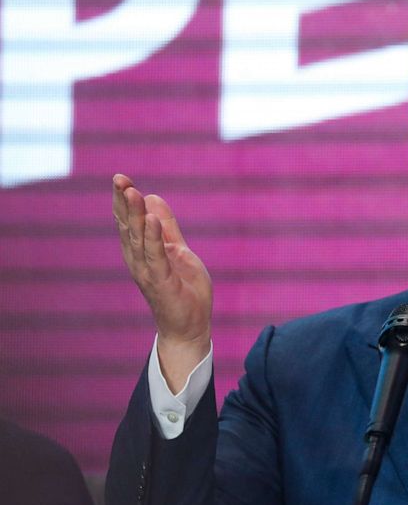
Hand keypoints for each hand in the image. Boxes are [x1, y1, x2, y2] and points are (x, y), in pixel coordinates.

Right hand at [113, 174, 211, 390]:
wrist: (190, 326)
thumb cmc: (184, 290)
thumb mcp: (178, 251)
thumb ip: (168, 227)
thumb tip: (153, 198)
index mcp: (141, 252)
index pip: (128, 222)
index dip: (124, 201)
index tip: (122, 178)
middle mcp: (138, 260)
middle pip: (127, 226)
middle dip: (123, 202)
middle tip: (120, 179)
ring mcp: (147, 271)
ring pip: (138, 239)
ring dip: (134, 215)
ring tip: (132, 192)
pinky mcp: (160, 282)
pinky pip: (156, 256)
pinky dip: (153, 238)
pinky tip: (152, 220)